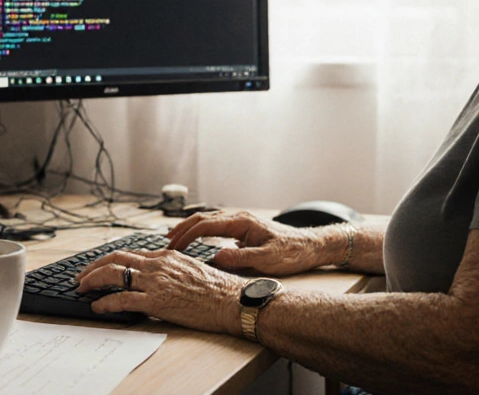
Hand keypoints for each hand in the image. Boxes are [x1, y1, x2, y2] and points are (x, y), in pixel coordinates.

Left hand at [74, 249, 244, 334]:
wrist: (230, 301)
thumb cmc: (217, 289)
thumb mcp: (191, 269)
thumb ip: (172, 268)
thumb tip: (158, 275)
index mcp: (166, 255)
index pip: (130, 253)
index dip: (110, 260)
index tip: (99, 267)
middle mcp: (157, 264)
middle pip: (115, 259)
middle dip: (93, 267)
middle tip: (81, 276)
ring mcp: (155, 282)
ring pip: (113, 274)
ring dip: (92, 281)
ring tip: (81, 288)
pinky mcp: (156, 301)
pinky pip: (122, 299)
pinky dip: (105, 302)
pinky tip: (97, 306)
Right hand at [167, 210, 328, 276]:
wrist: (311, 246)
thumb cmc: (292, 253)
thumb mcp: (267, 259)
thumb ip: (241, 258)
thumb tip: (216, 257)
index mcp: (242, 222)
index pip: (206, 226)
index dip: (187, 236)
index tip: (173, 247)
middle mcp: (240, 218)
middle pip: (203, 218)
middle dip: (182, 229)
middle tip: (166, 242)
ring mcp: (242, 222)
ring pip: (209, 220)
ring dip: (190, 227)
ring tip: (174, 237)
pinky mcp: (244, 229)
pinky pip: (217, 226)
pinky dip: (201, 230)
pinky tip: (198, 237)